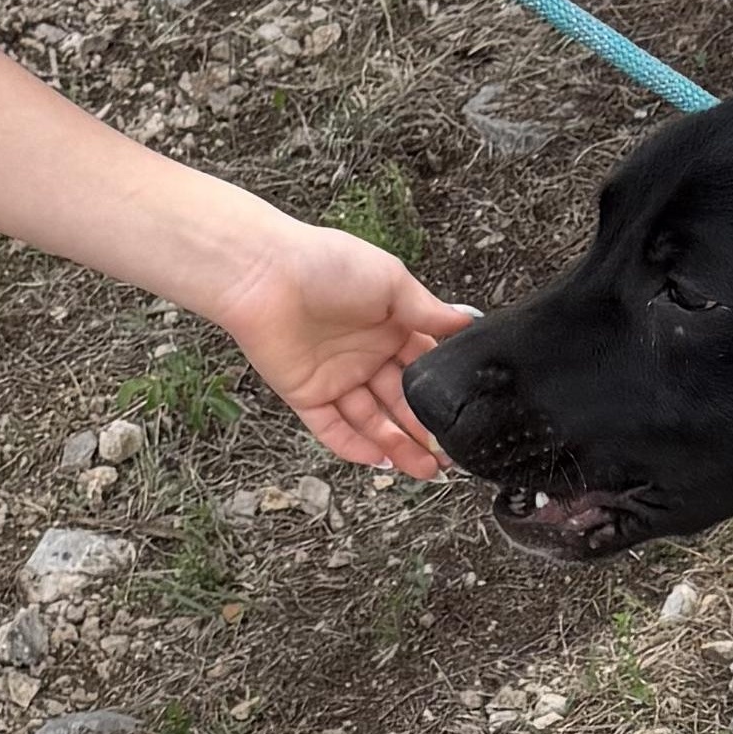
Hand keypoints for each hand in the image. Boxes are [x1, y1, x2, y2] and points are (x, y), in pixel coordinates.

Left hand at [206, 217, 469, 480]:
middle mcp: (365, 354)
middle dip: (423, 430)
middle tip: (448, 456)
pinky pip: (332, 428)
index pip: (423, 368)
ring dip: (397, 445)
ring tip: (425, 469)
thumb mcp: (391, 281)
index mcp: (389, 325)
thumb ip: (428, 311)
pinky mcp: (306, 394)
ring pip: (371, 421)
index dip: (443, 393)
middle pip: (400, 401)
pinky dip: (354, 446)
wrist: (264, 274)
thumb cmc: (326, 264)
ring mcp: (335, 377)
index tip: (464, 417)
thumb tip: (468, 322)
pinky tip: (381, 460)